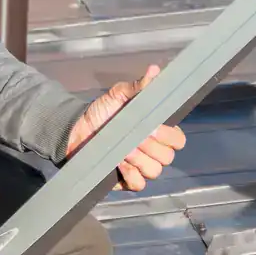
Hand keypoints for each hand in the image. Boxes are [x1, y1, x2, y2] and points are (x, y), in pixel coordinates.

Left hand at [66, 66, 187, 191]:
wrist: (77, 130)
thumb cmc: (102, 111)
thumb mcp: (119, 95)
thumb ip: (138, 86)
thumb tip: (154, 70)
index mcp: (157, 132)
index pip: (178, 140)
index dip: (169, 136)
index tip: (152, 127)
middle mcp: (153, 151)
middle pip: (168, 157)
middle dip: (152, 148)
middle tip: (135, 138)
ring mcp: (141, 167)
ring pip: (155, 171)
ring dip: (141, 161)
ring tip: (125, 150)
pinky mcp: (127, 181)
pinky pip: (139, 184)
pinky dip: (131, 174)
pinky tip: (119, 163)